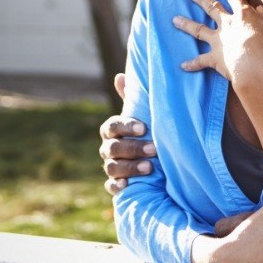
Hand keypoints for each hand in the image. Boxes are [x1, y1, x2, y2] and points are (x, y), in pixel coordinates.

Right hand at [99, 73, 155, 194]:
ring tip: (150, 167)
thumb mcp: (143, 114)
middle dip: (133, 148)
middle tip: (153, 149)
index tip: (143, 127)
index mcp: (113, 129)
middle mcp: (109, 148)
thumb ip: (133, 98)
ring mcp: (110, 166)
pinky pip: (110, 186)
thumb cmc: (147, 130)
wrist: (153, 158)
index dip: (126, 126)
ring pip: (112, 167)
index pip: (112, 126)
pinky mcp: (115, 183)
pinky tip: (128, 185)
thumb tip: (120, 75)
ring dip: (130, 167)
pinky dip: (117, 186)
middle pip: (113, 148)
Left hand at [174, 0, 262, 82]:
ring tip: (174, 19)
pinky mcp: (214, 58)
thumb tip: (260, 10)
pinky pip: (200, 61)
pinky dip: (192, 64)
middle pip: (212, 8)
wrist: (256, 67)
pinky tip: (183, 65)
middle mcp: (228, 25)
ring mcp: (219, 41)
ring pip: (198, 29)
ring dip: (186, 24)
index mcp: (245, 15)